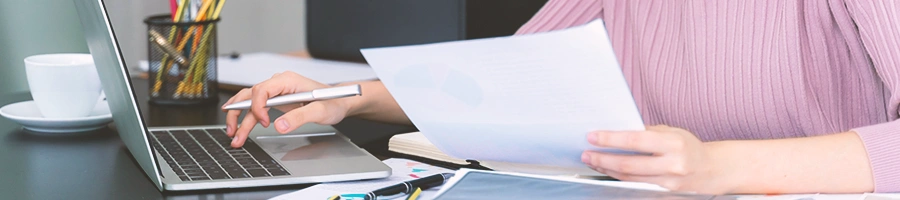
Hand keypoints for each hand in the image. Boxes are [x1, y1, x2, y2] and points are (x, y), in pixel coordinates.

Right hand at [222, 71, 351, 147]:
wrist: (339, 102)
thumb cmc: (332, 102)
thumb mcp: (320, 111)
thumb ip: (300, 117)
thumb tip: (279, 125)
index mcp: (288, 80)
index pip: (262, 90)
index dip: (258, 106)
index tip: (264, 122)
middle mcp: (279, 84)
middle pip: (250, 95)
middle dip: (238, 113)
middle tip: (233, 131)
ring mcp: (276, 92)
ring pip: (250, 103)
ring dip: (239, 118)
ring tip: (233, 135)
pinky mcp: (277, 101)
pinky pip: (257, 108)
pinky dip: (247, 118)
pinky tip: (238, 127)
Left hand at [581, 125, 736, 193]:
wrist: (713, 170)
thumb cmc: (688, 146)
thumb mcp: (672, 132)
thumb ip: (647, 132)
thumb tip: (616, 130)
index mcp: (674, 143)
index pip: (635, 141)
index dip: (611, 139)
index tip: (593, 137)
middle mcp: (672, 164)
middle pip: (629, 164)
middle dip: (603, 158)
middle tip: (586, 153)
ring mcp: (669, 182)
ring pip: (630, 177)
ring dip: (607, 169)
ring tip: (593, 161)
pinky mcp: (665, 193)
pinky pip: (637, 184)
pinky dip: (620, 177)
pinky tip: (608, 170)